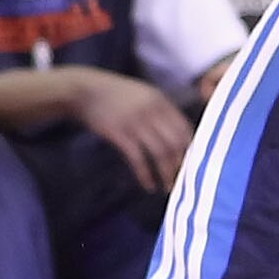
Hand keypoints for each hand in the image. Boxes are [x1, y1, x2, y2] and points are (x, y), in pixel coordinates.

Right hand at [70, 69, 195, 192]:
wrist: (85, 90)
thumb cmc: (115, 95)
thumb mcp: (143, 95)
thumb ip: (160, 110)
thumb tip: (177, 135)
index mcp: (160, 101)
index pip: (184, 128)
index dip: (191, 148)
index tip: (193, 163)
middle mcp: (151, 111)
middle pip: (175, 142)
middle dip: (182, 164)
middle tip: (183, 181)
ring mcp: (135, 122)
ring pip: (160, 153)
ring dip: (166, 173)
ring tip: (168, 187)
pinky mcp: (118, 134)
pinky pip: (138, 158)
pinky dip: (145, 174)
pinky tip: (148, 185)